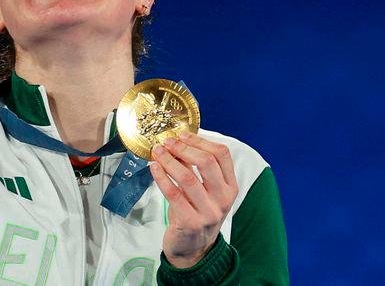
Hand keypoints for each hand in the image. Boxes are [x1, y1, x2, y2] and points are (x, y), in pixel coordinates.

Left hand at [150, 131, 238, 267]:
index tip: (182, 134)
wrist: (193, 249)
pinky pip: (174, 194)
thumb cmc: (197, 213)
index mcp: (230, 187)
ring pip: (187, 177)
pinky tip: (154, 168)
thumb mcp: (202, 190)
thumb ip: (193, 167)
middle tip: (166, 141)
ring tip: (157, 152)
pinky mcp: (191, 223)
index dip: (200, 140)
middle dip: (183, 148)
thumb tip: (177, 141)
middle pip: (206, 162)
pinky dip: (162, 177)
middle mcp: (224, 199)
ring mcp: (209, 212)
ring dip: (169, 160)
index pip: (222, 154)